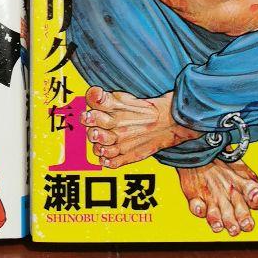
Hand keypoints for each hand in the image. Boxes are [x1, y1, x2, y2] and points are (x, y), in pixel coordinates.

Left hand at [81, 87, 199, 167]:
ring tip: (100, 142)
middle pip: (94, 132)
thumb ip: (104, 98)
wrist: (169, 122)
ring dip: (97, 146)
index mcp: (116, 108)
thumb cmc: (143, 109)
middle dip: (90, 130)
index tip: (88, 115)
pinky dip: (106, 161)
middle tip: (93, 130)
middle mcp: (119, 126)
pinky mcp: (130, 156)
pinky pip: (112, 163)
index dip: (88, 112)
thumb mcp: (125, 98)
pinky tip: (106, 154)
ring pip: (100, 149)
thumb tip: (93, 93)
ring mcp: (124, 143)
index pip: (95, 108)